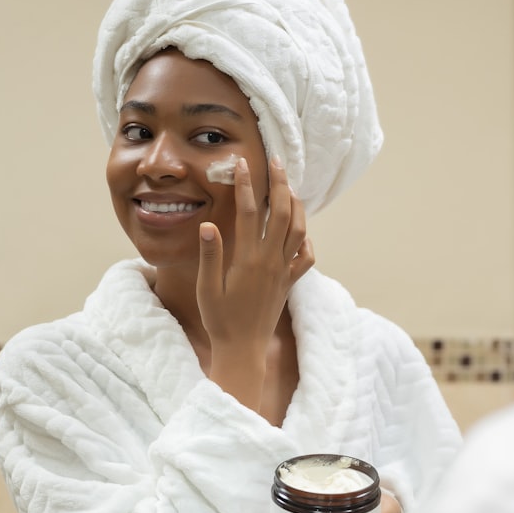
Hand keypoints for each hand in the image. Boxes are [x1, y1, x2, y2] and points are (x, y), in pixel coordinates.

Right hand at [196, 156, 313, 407]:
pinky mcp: (289, 282)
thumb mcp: (207, 289)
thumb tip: (207, 225)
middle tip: (277, 162)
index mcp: (249, 260)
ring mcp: (284, 271)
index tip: (242, 164)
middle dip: (281, 184)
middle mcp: (271, 262)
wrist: (244, 350)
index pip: (251, 213)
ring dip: (297, 206)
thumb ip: (210, 256)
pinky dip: (306, 240)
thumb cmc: (220, 320)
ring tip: (289, 187)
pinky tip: (300, 232)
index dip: (247, 186)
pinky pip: (306, 257)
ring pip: (299, 231)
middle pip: (283, 214)